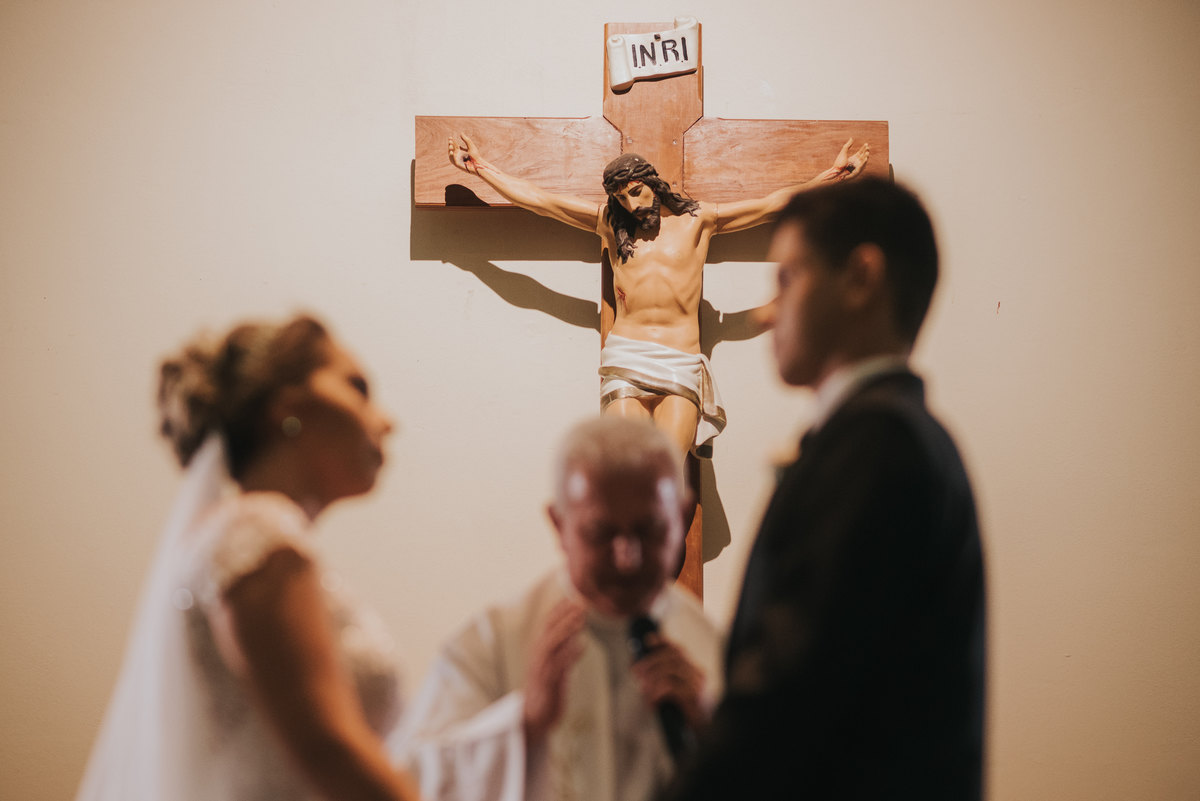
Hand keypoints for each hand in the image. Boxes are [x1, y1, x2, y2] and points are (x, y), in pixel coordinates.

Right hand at [448, 133, 485, 175]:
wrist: (478, 164)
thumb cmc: (476, 156)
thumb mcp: (470, 146)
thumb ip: (466, 140)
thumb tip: (461, 133)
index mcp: (461, 151)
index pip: (455, 145)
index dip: (452, 141)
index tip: (450, 137)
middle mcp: (458, 155)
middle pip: (452, 149)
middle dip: (450, 145)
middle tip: (450, 141)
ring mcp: (458, 160)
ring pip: (451, 154)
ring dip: (449, 150)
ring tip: (450, 146)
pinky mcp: (458, 164)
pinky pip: (452, 160)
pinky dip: (451, 156)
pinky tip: (452, 152)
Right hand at [523, 599, 585, 743]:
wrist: (534, 718)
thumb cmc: (547, 690)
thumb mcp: (555, 666)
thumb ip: (562, 649)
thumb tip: (575, 631)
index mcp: (538, 650)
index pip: (547, 624)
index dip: (559, 610)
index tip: (574, 597)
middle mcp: (537, 657)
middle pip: (549, 630)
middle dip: (564, 615)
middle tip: (581, 603)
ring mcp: (541, 670)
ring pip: (551, 644)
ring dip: (566, 629)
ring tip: (581, 618)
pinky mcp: (547, 684)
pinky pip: (558, 667)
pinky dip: (569, 654)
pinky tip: (582, 645)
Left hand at [630, 631, 708, 729]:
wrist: (702, 734)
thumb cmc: (683, 714)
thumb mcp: (668, 693)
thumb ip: (657, 679)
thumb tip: (637, 668)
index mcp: (692, 669)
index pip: (677, 649)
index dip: (662, 642)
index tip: (647, 641)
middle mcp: (697, 673)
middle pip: (673, 655)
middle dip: (650, 660)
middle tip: (635, 671)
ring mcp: (696, 684)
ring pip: (671, 668)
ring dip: (652, 676)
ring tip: (643, 689)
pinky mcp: (693, 697)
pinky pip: (671, 686)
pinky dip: (657, 691)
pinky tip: (652, 700)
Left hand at [829, 138, 869, 179]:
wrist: (835, 172)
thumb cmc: (838, 163)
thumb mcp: (843, 152)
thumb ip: (848, 146)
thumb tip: (851, 138)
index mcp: (853, 159)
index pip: (860, 152)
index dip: (863, 148)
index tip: (866, 144)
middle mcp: (856, 163)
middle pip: (863, 156)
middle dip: (866, 151)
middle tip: (868, 147)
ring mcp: (856, 167)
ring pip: (863, 161)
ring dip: (866, 156)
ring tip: (867, 152)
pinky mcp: (856, 172)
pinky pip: (861, 167)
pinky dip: (864, 163)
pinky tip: (866, 158)